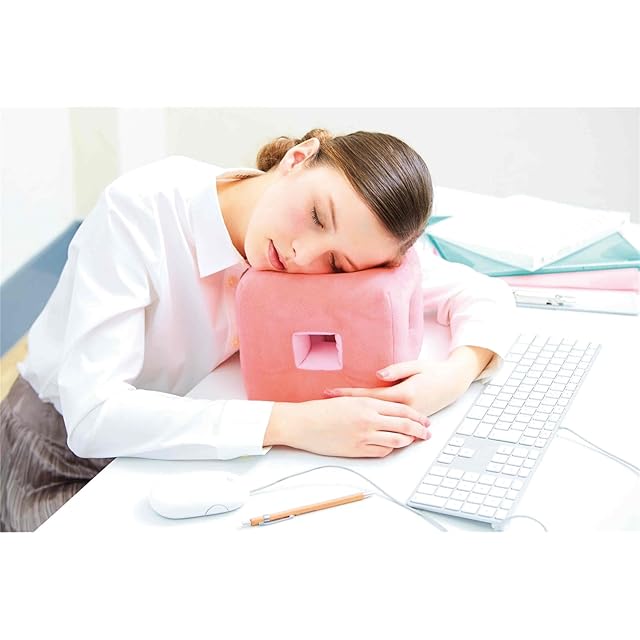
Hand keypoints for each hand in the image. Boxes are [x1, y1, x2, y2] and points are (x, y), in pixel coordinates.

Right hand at [265, 396, 430, 457]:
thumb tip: (386, 408)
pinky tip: (392, 448)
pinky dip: (391, 450)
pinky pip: (382, 451)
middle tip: (427, 434)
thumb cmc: (321, 410)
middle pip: (404, 425)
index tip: (424, 420)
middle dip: (419, 430)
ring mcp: (364, 435)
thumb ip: (369, 403)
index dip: (417, 416)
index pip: (402, 409)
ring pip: (397, 440)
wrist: (302, 423)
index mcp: (368, 403)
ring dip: (407, 441)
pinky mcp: (357, 449)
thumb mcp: (349, 400)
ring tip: (413, 442)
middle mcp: (369, 418)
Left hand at [324, 359, 474, 416]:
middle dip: (347, 407)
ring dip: (357, 418)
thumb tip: (378, 375)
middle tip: (325, 405)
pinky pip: (388, 423)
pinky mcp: (409, 420)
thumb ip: (396, 371)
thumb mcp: (415, 366)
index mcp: (403, 394)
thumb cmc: (433, 372)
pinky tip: (360, 424)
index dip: (349, 395)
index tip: (331, 393)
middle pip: (369, 410)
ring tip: (337, 418)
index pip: (369, 396)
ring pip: (378, 420)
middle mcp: (403, 409)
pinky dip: (373, 423)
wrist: (453, 383)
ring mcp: (406, 417)